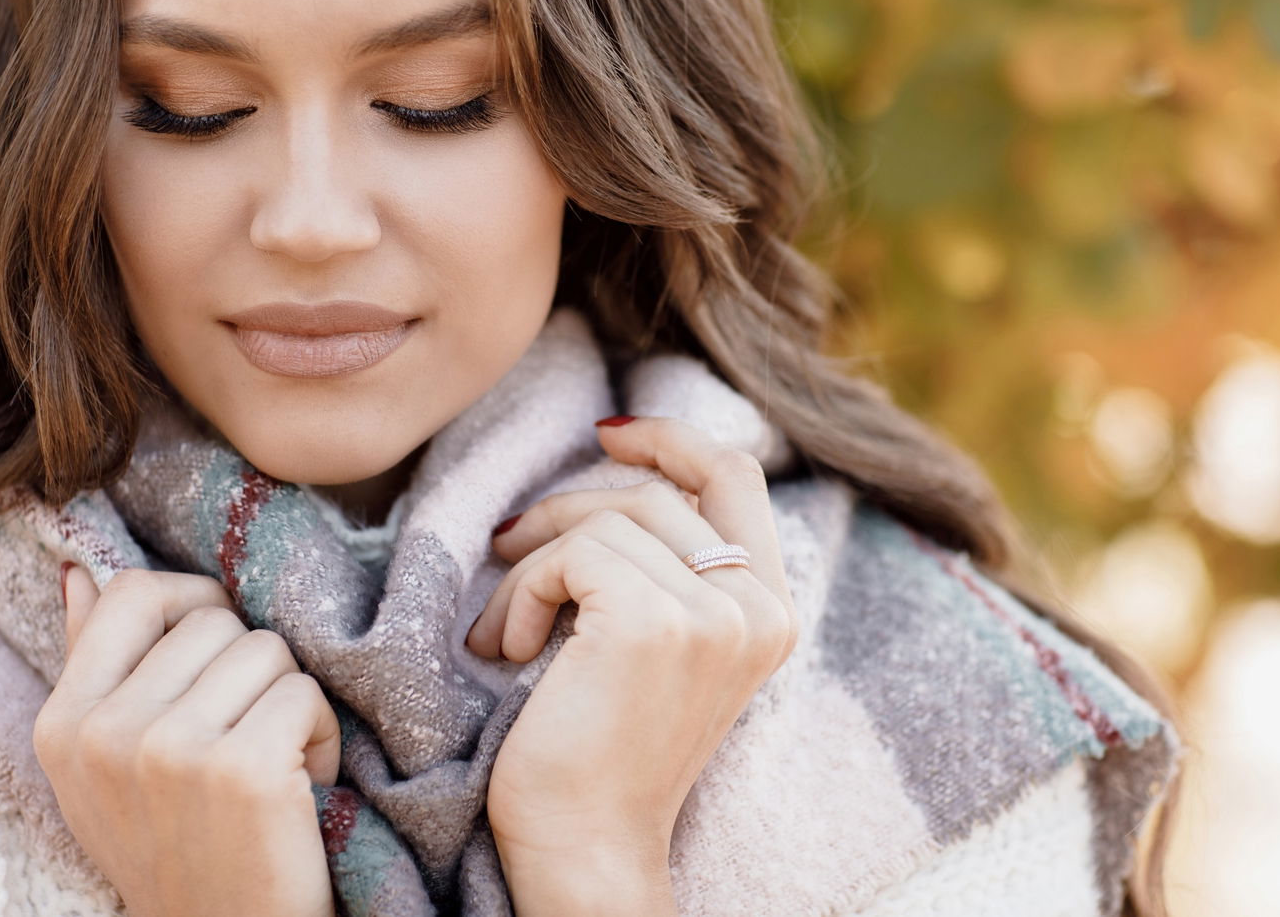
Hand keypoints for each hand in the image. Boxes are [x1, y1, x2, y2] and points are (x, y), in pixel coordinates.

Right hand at [33, 565, 341, 916]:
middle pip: (215, 621)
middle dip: (251, 670)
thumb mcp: (110, 767)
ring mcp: (169, 750)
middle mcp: (104, 734)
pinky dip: (321, 735)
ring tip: (272, 764)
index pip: (130, 593)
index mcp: (63, 724)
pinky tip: (300, 787)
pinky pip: (306, 693)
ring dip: (290, 701)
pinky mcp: (240, 770)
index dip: (194, 605)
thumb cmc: (182, 844)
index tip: (219, 654)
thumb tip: (80, 573)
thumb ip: (97, 666)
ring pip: (268, 649)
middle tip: (246, 738)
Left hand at [465, 415, 798, 875]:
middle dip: (569, 507)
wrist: (586, 847)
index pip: (736, 476)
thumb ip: (672, 568)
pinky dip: (522, 592)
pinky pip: (571, 556)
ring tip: (507, 630)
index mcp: (772, 611)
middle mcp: (759, 607)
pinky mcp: (654, 623)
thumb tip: (611, 468)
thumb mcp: (663, 644)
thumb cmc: (603, 752)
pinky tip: (510, 648)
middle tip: (507, 543)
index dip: (672, 439)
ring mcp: (713, 614)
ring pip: (605, 522)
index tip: (608, 433)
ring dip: (533, 566)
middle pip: (655, 493)